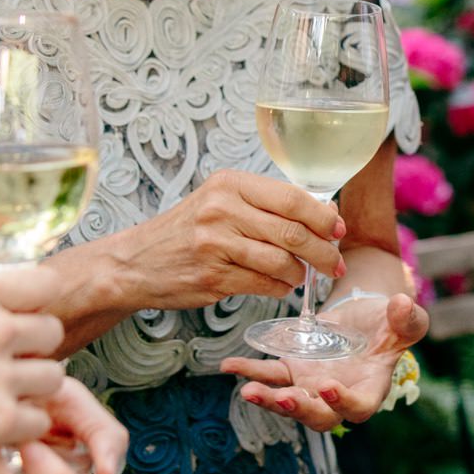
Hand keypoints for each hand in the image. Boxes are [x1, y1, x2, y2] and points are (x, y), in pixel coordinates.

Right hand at [0, 266, 67, 471]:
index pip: (45, 283)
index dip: (36, 305)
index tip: (22, 320)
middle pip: (52, 331)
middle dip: (33, 350)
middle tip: (4, 368)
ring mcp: (1, 372)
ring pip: (52, 377)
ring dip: (30, 391)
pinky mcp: (0, 419)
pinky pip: (37, 420)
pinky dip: (19, 429)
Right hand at [108, 170, 344, 310]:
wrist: (135, 263)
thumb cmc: (187, 231)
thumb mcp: (220, 201)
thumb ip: (264, 205)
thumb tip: (323, 216)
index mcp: (230, 184)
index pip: (291, 198)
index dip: (322, 216)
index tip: (338, 229)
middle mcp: (222, 210)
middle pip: (292, 231)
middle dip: (322, 251)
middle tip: (335, 262)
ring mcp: (216, 245)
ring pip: (281, 261)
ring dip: (301, 274)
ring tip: (301, 276)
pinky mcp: (213, 278)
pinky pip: (264, 285)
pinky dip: (280, 288)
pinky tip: (280, 286)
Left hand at [222, 293, 428, 430]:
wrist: (366, 319)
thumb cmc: (390, 326)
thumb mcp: (406, 320)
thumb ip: (408, 319)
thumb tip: (401, 305)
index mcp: (369, 390)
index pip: (358, 408)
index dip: (343, 403)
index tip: (329, 387)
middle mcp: (337, 396)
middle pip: (318, 416)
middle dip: (299, 409)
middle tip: (283, 398)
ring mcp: (312, 386)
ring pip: (288, 401)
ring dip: (268, 398)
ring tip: (248, 390)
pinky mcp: (293, 371)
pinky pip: (270, 375)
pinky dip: (250, 372)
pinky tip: (229, 366)